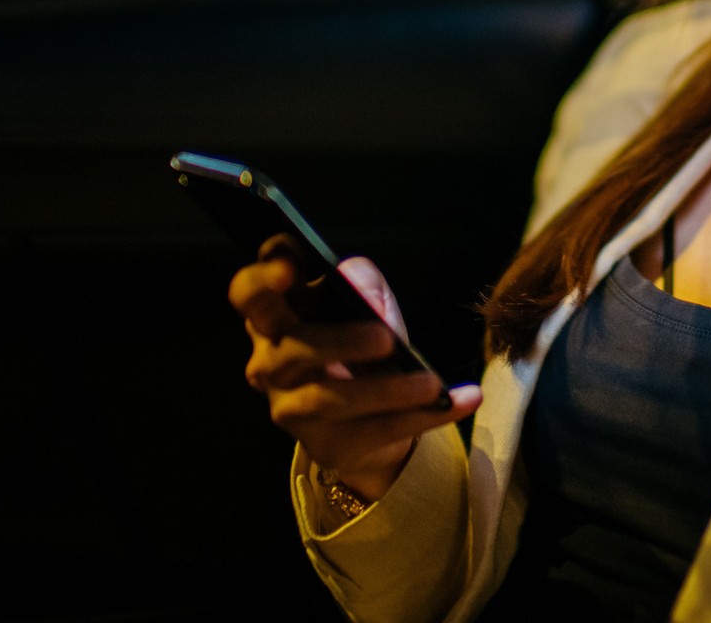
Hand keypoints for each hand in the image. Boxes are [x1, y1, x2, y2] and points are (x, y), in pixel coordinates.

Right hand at [230, 236, 481, 501]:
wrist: (375, 418)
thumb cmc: (361, 346)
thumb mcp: (369, 308)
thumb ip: (364, 286)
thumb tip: (357, 282)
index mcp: (273, 318)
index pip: (250, 292)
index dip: (263, 276)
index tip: (291, 265)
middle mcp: (270, 364)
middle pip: (288, 349)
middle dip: (336, 341)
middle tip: (386, 337)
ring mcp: (292, 409)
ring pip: (330, 400)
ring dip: (386, 390)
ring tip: (431, 382)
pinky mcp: (327, 446)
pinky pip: (375, 432)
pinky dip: (423, 416)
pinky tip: (460, 401)